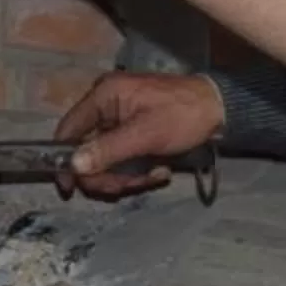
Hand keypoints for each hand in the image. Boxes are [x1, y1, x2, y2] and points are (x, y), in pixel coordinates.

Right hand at [54, 72, 224, 198]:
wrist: (220, 109)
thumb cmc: (183, 116)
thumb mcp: (146, 135)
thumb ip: (108, 150)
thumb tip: (74, 166)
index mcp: (103, 96)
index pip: (68, 130)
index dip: (66, 161)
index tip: (70, 188)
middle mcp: (106, 106)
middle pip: (88, 151)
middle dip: (108, 174)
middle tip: (129, 185)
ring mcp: (119, 120)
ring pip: (106, 160)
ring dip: (127, 176)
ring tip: (153, 175)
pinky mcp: (133, 133)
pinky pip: (123, 159)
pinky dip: (137, 170)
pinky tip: (159, 171)